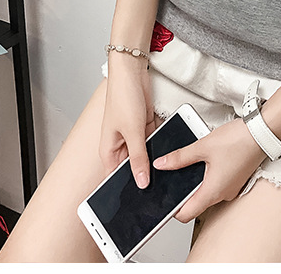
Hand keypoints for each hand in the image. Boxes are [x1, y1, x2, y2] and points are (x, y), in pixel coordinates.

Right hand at [99, 55, 159, 188]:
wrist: (132, 72)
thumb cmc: (122, 97)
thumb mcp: (132, 132)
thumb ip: (138, 158)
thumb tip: (141, 183)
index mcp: (108, 152)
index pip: (114, 180)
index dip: (125, 193)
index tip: (137, 208)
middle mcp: (120, 147)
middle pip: (133, 170)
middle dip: (144, 178)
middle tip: (159, 195)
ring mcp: (134, 137)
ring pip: (146, 157)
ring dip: (154, 162)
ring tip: (168, 177)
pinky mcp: (145, 128)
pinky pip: (154, 143)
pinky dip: (160, 147)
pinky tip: (171, 156)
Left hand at [153, 117, 266, 222]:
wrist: (263, 132)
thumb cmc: (239, 140)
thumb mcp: (203, 146)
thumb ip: (180, 157)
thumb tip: (162, 164)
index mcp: (212, 192)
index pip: (185, 214)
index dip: (172, 208)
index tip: (165, 197)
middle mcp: (223, 194)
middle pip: (196, 202)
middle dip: (184, 190)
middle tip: (175, 174)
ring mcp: (231, 186)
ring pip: (208, 190)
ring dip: (198, 179)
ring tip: (193, 160)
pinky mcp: (237, 177)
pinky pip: (218, 182)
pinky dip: (210, 173)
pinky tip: (208, 157)